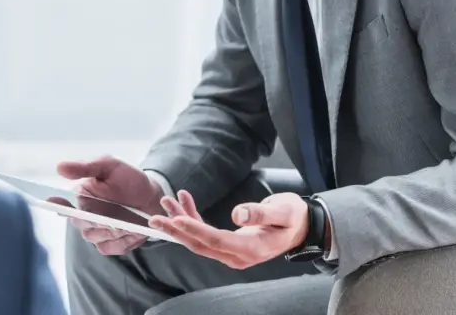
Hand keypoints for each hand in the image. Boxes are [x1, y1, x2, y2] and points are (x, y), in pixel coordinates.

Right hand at [57, 155, 165, 255]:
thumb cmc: (129, 178)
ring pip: (93, 236)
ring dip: (110, 229)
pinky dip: (120, 240)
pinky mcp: (109, 245)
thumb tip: (59, 167)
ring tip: (128, 218)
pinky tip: (132, 230)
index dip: (60, 207)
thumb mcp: (109, 165)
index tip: (62, 207)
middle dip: (95, 218)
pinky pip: (107, 247)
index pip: (62, 205)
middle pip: (80, 223)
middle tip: (112, 212)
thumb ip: (85, 167)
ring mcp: (96, 232)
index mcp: (80, 196)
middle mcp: (84, 216)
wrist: (152, 196)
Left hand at [149, 191, 309, 268]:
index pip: (216, 240)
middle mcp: (237, 255)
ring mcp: (231, 252)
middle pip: (200, 245)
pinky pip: (205, 232)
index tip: (176, 218)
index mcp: (251, 249)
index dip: (195, 230)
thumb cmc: (293, 217)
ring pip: (199, 239)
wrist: (301, 227)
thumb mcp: (283, 211)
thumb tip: (238, 214)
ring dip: (180, 221)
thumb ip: (261, 213)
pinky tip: (183, 200)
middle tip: (154, 218)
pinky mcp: (228, 243)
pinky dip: (193, 217)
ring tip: (165, 201)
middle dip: (176, 230)